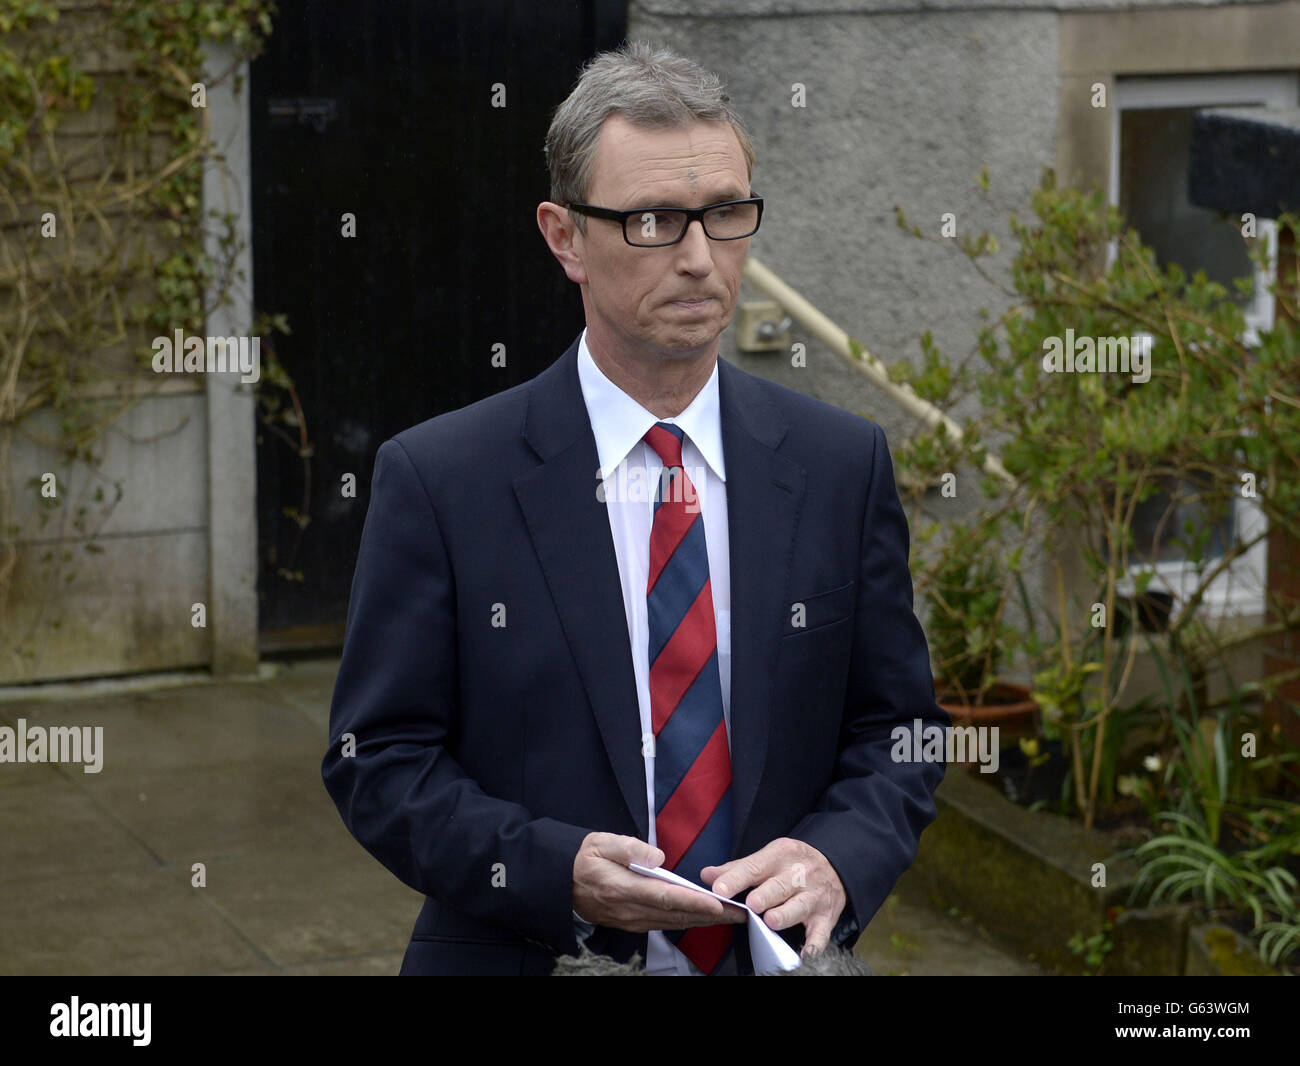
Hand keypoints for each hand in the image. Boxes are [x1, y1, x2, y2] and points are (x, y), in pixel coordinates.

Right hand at [572, 832, 747, 933]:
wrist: (559, 883)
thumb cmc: (582, 858)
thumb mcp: (599, 842)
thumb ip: (628, 847)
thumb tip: (658, 857)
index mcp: (622, 888)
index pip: (664, 897)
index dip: (693, 901)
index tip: (717, 904)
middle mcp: (630, 910)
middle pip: (676, 914)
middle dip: (711, 915)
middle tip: (741, 912)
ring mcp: (632, 920)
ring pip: (674, 921)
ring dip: (703, 919)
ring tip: (731, 915)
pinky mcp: (633, 923)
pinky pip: (665, 923)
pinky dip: (688, 920)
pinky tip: (704, 916)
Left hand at [703, 838, 845, 957]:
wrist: (835, 866)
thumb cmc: (792, 865)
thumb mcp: (768, 858)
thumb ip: (737, 869)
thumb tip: (707, 875)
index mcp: (780, 855)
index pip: (754, 867)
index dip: (736, 878)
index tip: (720, 889)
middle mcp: (799, 874)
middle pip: (780, 885)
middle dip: (766, 895)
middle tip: (751, 904)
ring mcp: (814, 896)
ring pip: (800, 906)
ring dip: (786, 914)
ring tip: (771, 921)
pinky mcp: (826, 917)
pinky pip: (821, 933)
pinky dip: (814, 944)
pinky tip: (805, 954)